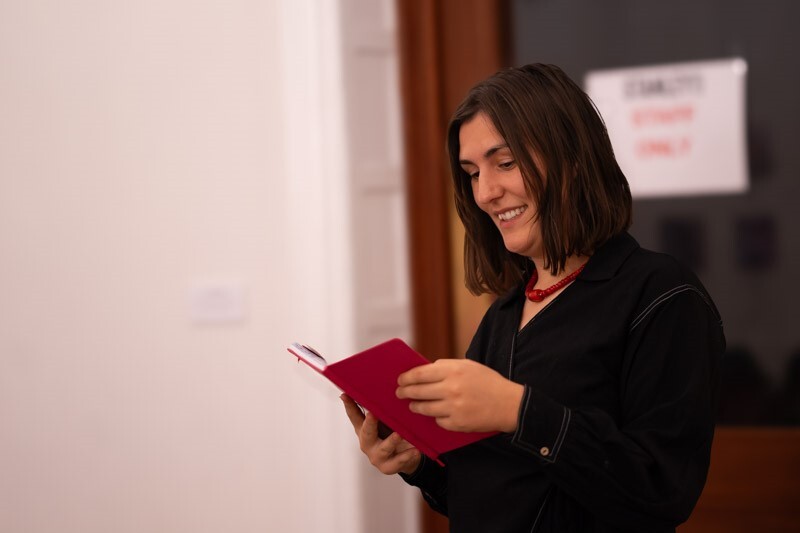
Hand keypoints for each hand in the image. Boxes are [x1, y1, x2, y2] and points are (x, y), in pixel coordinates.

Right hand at [341, 394, 421, 474]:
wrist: (406, 458)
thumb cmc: (392, 435)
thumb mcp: (384, 421)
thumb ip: (377, 408)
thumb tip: (374, 388)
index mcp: (363, 430)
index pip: (354, 416)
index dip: (349, 405)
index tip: (346, 395)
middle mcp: (367, 443)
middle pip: (366, 432)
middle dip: (369, 423)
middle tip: (373, 414)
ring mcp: (377, 456)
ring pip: (384, 448)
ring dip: (391, 441)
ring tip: (399, 434)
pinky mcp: (388, 467)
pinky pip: (398, 461)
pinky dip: (407, 455)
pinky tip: (414, 449)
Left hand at [396, 358, 523, 432]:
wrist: (509, 404)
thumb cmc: (488, 382)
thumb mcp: (468, 366)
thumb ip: (446, 367)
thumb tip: (424, 371)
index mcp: (453, 371)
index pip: (420, 374)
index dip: (407, 377)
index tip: (400, 380)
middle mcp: (451, 389)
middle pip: (418, 391)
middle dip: (405, 392)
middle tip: (399, 393)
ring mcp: (453, 408)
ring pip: (424, 408)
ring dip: (415, 406)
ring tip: (412, 405)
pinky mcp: (457, 424)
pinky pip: (438, 421)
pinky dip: (436, 417)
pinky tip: (434, 414)